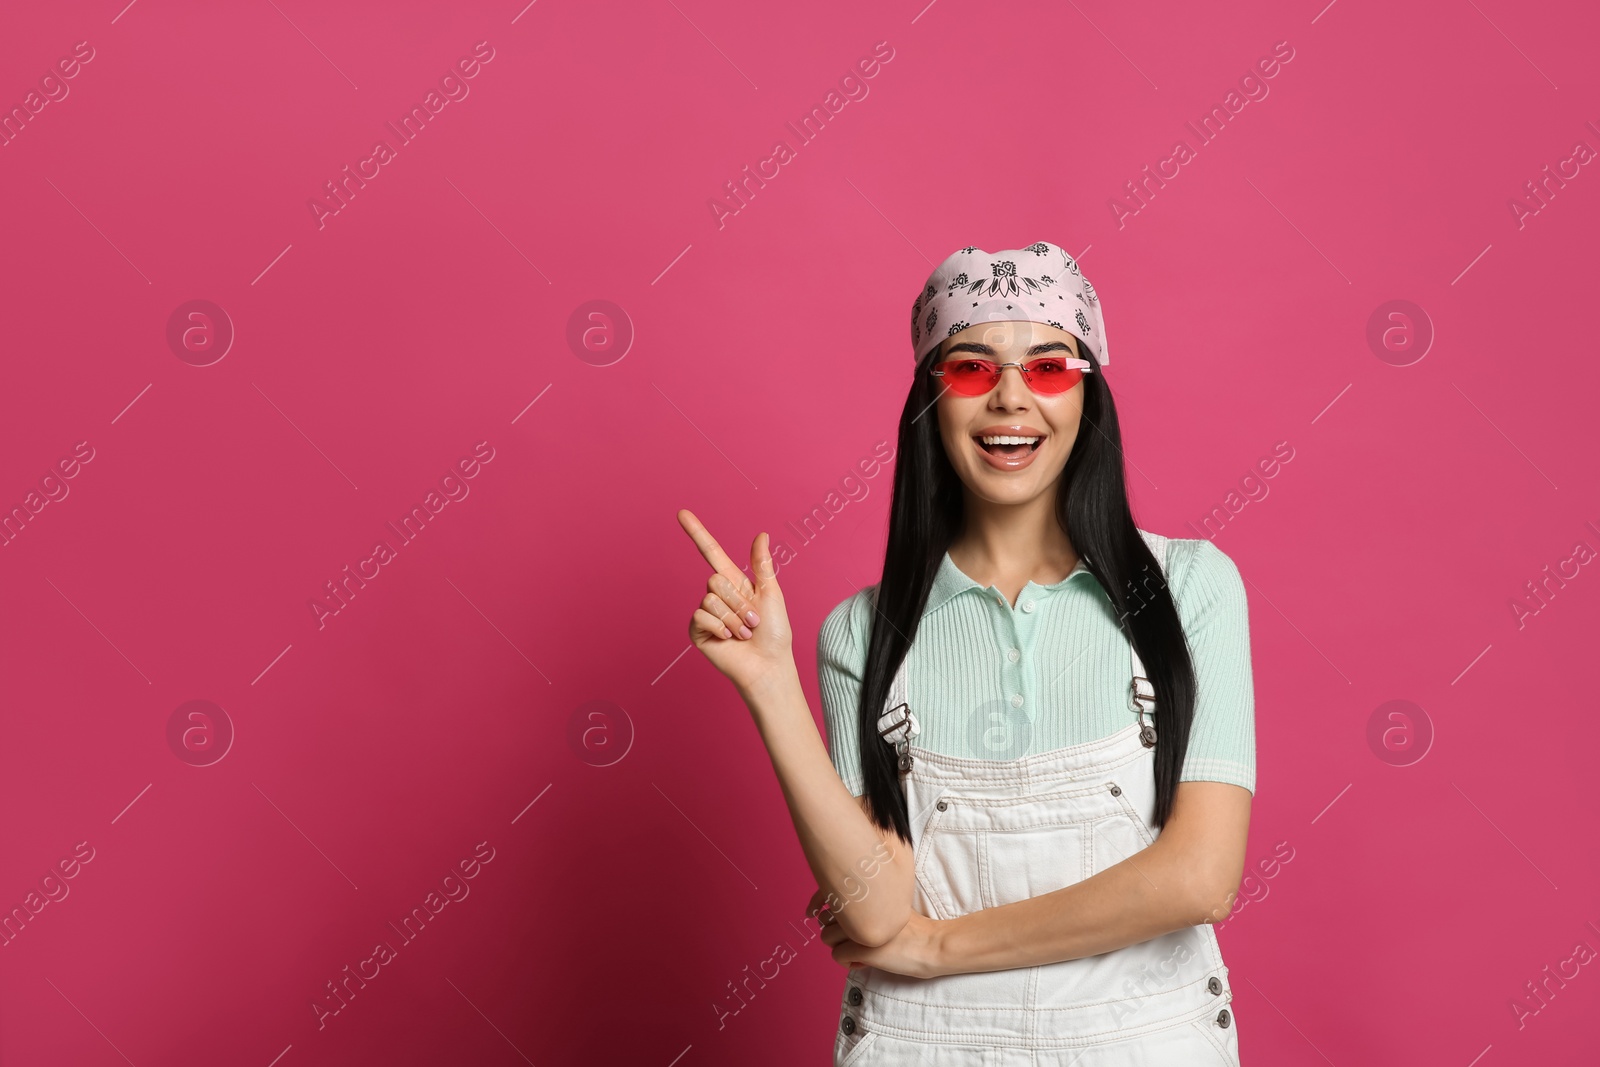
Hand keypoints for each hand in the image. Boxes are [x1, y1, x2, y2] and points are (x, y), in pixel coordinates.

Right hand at [677, 509, 793, 694]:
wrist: (768, 665)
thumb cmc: (774, 633)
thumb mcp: (772, 594)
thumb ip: (762, 565)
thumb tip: (761, 534)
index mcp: (735, 583)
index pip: (712, 552)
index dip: (697, 532)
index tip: (682, 513)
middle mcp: (718, 595)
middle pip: (715, 579)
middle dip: (738, 601)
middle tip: (753, 620)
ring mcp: (706, 613)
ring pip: (710, 599)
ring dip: (733, 618)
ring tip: (744, 632)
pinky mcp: (698, 631)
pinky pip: (701, 616)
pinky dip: (720, 627)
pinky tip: (728, 639)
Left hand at [810, 888, 947, 979]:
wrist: (932, 944)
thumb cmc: (913, 927)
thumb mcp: (889, 905)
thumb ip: (867, 903)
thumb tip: (842, 910)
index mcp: (865, 893)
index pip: (828, 893)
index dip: (824, 906)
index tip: (830, 917)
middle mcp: (858, 908)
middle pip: (825, 918)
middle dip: (836, 931)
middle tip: (854, 940)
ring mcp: (859, 928)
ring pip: (826, 937)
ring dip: (839, 947)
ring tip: (860, 952)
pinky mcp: (863, 949)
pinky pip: (837, 956)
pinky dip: (847, 962)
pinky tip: (864, 963)